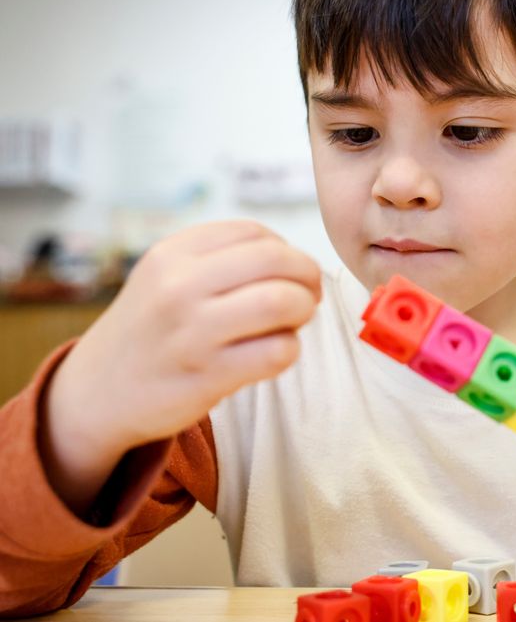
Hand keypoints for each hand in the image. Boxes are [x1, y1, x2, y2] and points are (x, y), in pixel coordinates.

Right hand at [40, 220, 321, 512]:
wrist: (97, 393)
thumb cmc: (152, 330)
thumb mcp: (166, 276)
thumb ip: (222, 260)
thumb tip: (298, 262)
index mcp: (172, 254)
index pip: (255, 232)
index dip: (287, 251)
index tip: (290, 274)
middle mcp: (178, 287)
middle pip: (276, 260)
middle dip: (307, 276)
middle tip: (308, 296)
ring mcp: (192, 332)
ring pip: (282, 302)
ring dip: (303, 310)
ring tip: (293, 323)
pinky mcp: (207, 375)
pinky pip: (278, 352)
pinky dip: (290, 349)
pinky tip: (275, 353)